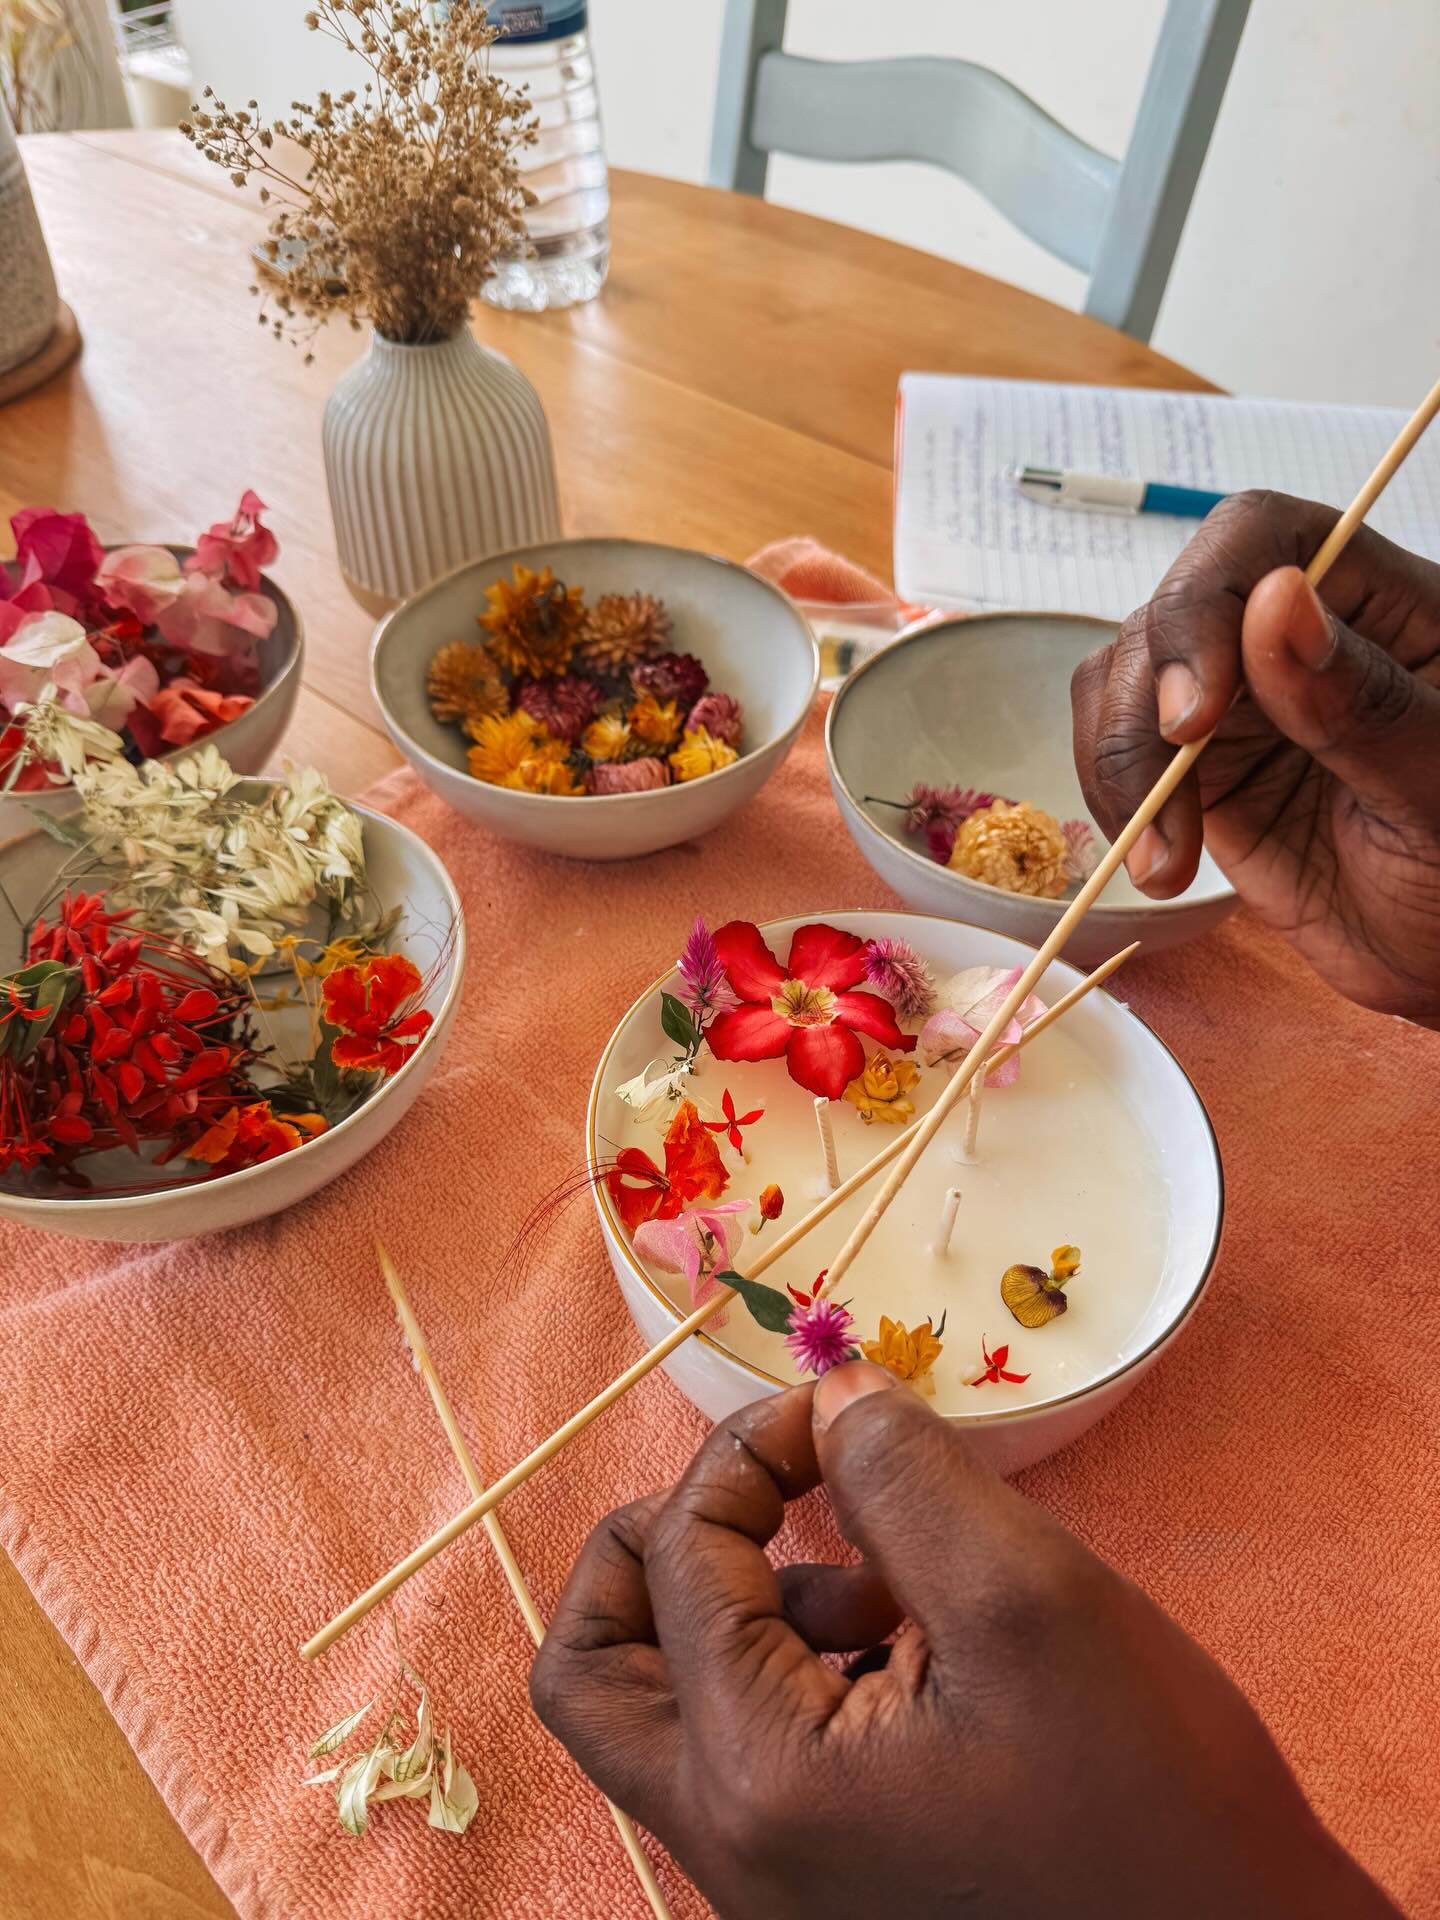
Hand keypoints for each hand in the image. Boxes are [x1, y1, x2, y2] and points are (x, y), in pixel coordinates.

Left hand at [530, 1363, 1397, 1918]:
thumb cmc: (1152, 1804)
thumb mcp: (1031, 1600)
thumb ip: (904, 1474)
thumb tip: (830, 1393)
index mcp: (757, 1779)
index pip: (676, 1560)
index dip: (745, 1452)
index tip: (834, 1415)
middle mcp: (730, 1847)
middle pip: (593, 1669)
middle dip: (658, 1548)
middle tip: (761, 1498)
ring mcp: (771, 1882)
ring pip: (664, 1713)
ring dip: (736, 1607)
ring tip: (880, 1583)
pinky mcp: (823, 1888)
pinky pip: (746, 1757)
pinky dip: (789, 1670)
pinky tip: (908, 1648)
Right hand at [1071, 490, 1439, 1023]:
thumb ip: (1365, 700)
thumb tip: (1278, 600)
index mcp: (1374, 600)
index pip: (1259, 538)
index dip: (1202, 601)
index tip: (1197, 713)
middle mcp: (1289, 634)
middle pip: (1168, 613)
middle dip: (1149, 709)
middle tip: (1168, 811)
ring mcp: (1236, 700)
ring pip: (1122, 678)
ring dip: (1121, 768)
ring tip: (1166, 862)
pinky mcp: (1195, 768)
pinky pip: (1117, 750)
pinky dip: (1113, 805)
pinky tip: (1159, 867)